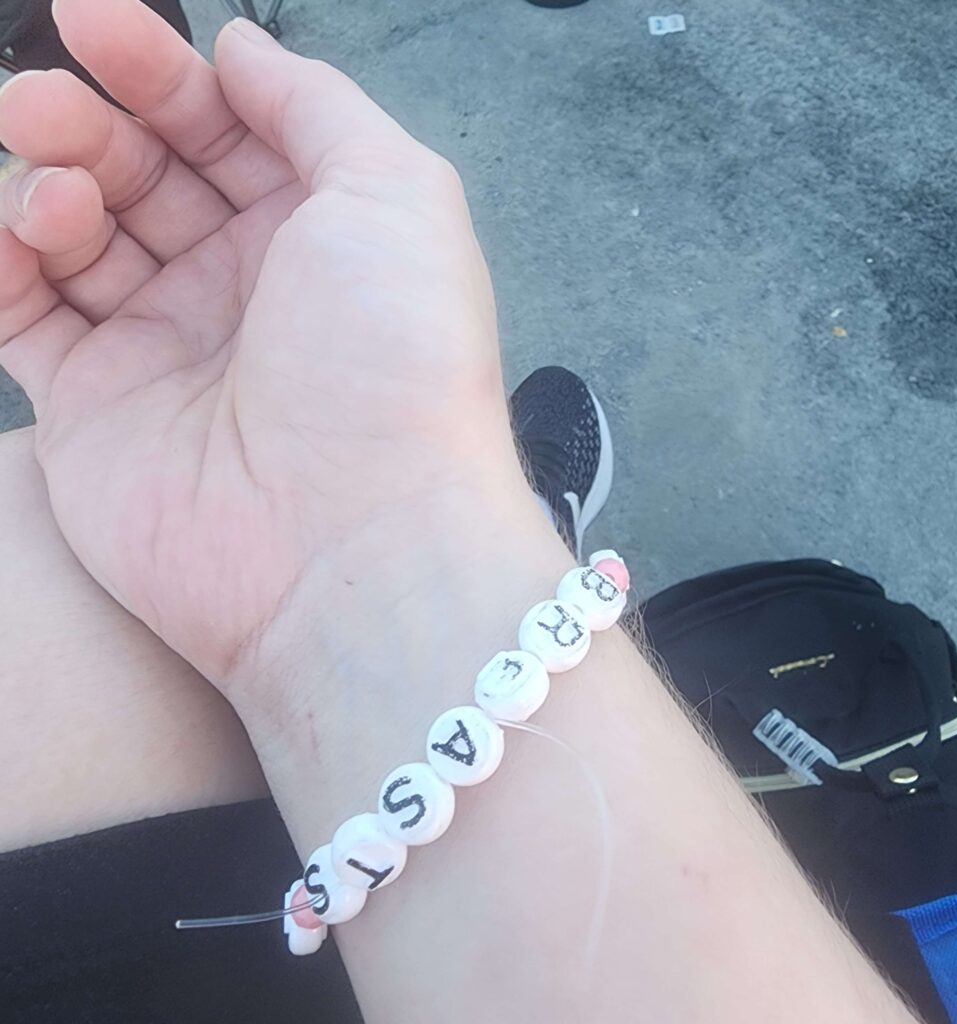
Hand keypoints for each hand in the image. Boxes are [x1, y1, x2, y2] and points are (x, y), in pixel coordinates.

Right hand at [0, 0, 529, 691]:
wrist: (355, 539)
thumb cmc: (397, 364)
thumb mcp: (398, 195)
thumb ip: (321, 108)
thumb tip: (244, 49)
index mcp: (316, 239)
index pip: (222, 131)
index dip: (160, 71)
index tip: (93, 19)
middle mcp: (242, 293)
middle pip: (142, 173)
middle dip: (91, 119)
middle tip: (52, 101)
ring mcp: (166, 352)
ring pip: (76, 236)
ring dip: (48, 184)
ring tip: (57, 190)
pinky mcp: (95, 411)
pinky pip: (21, 315)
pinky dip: (0, 263)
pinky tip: (16, 234)